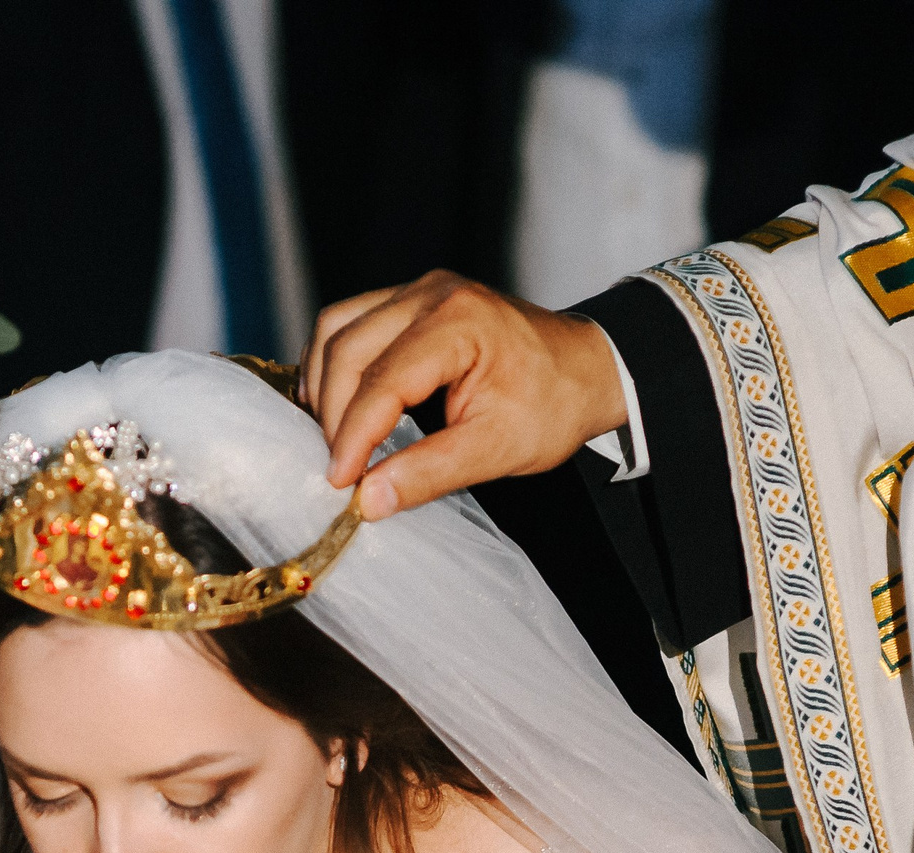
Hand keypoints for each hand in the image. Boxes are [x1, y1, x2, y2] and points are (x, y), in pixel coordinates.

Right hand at [299, 271, 626, 519]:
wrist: (588, 369)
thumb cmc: (555, 403)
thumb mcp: (498, 449)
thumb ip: (430, 473)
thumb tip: (369, 499)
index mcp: (459, 321)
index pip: (382, 380)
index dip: (353, 436)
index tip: (339, 483)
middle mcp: (430, 293)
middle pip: (346, 347)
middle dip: (333, 414)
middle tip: (338, 468)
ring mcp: (417, 291)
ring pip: (336, 328)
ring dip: (325, 384)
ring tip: (334, 437)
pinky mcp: (410, 301)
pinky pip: (350, 324)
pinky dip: (336, 366)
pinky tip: (342, 406)